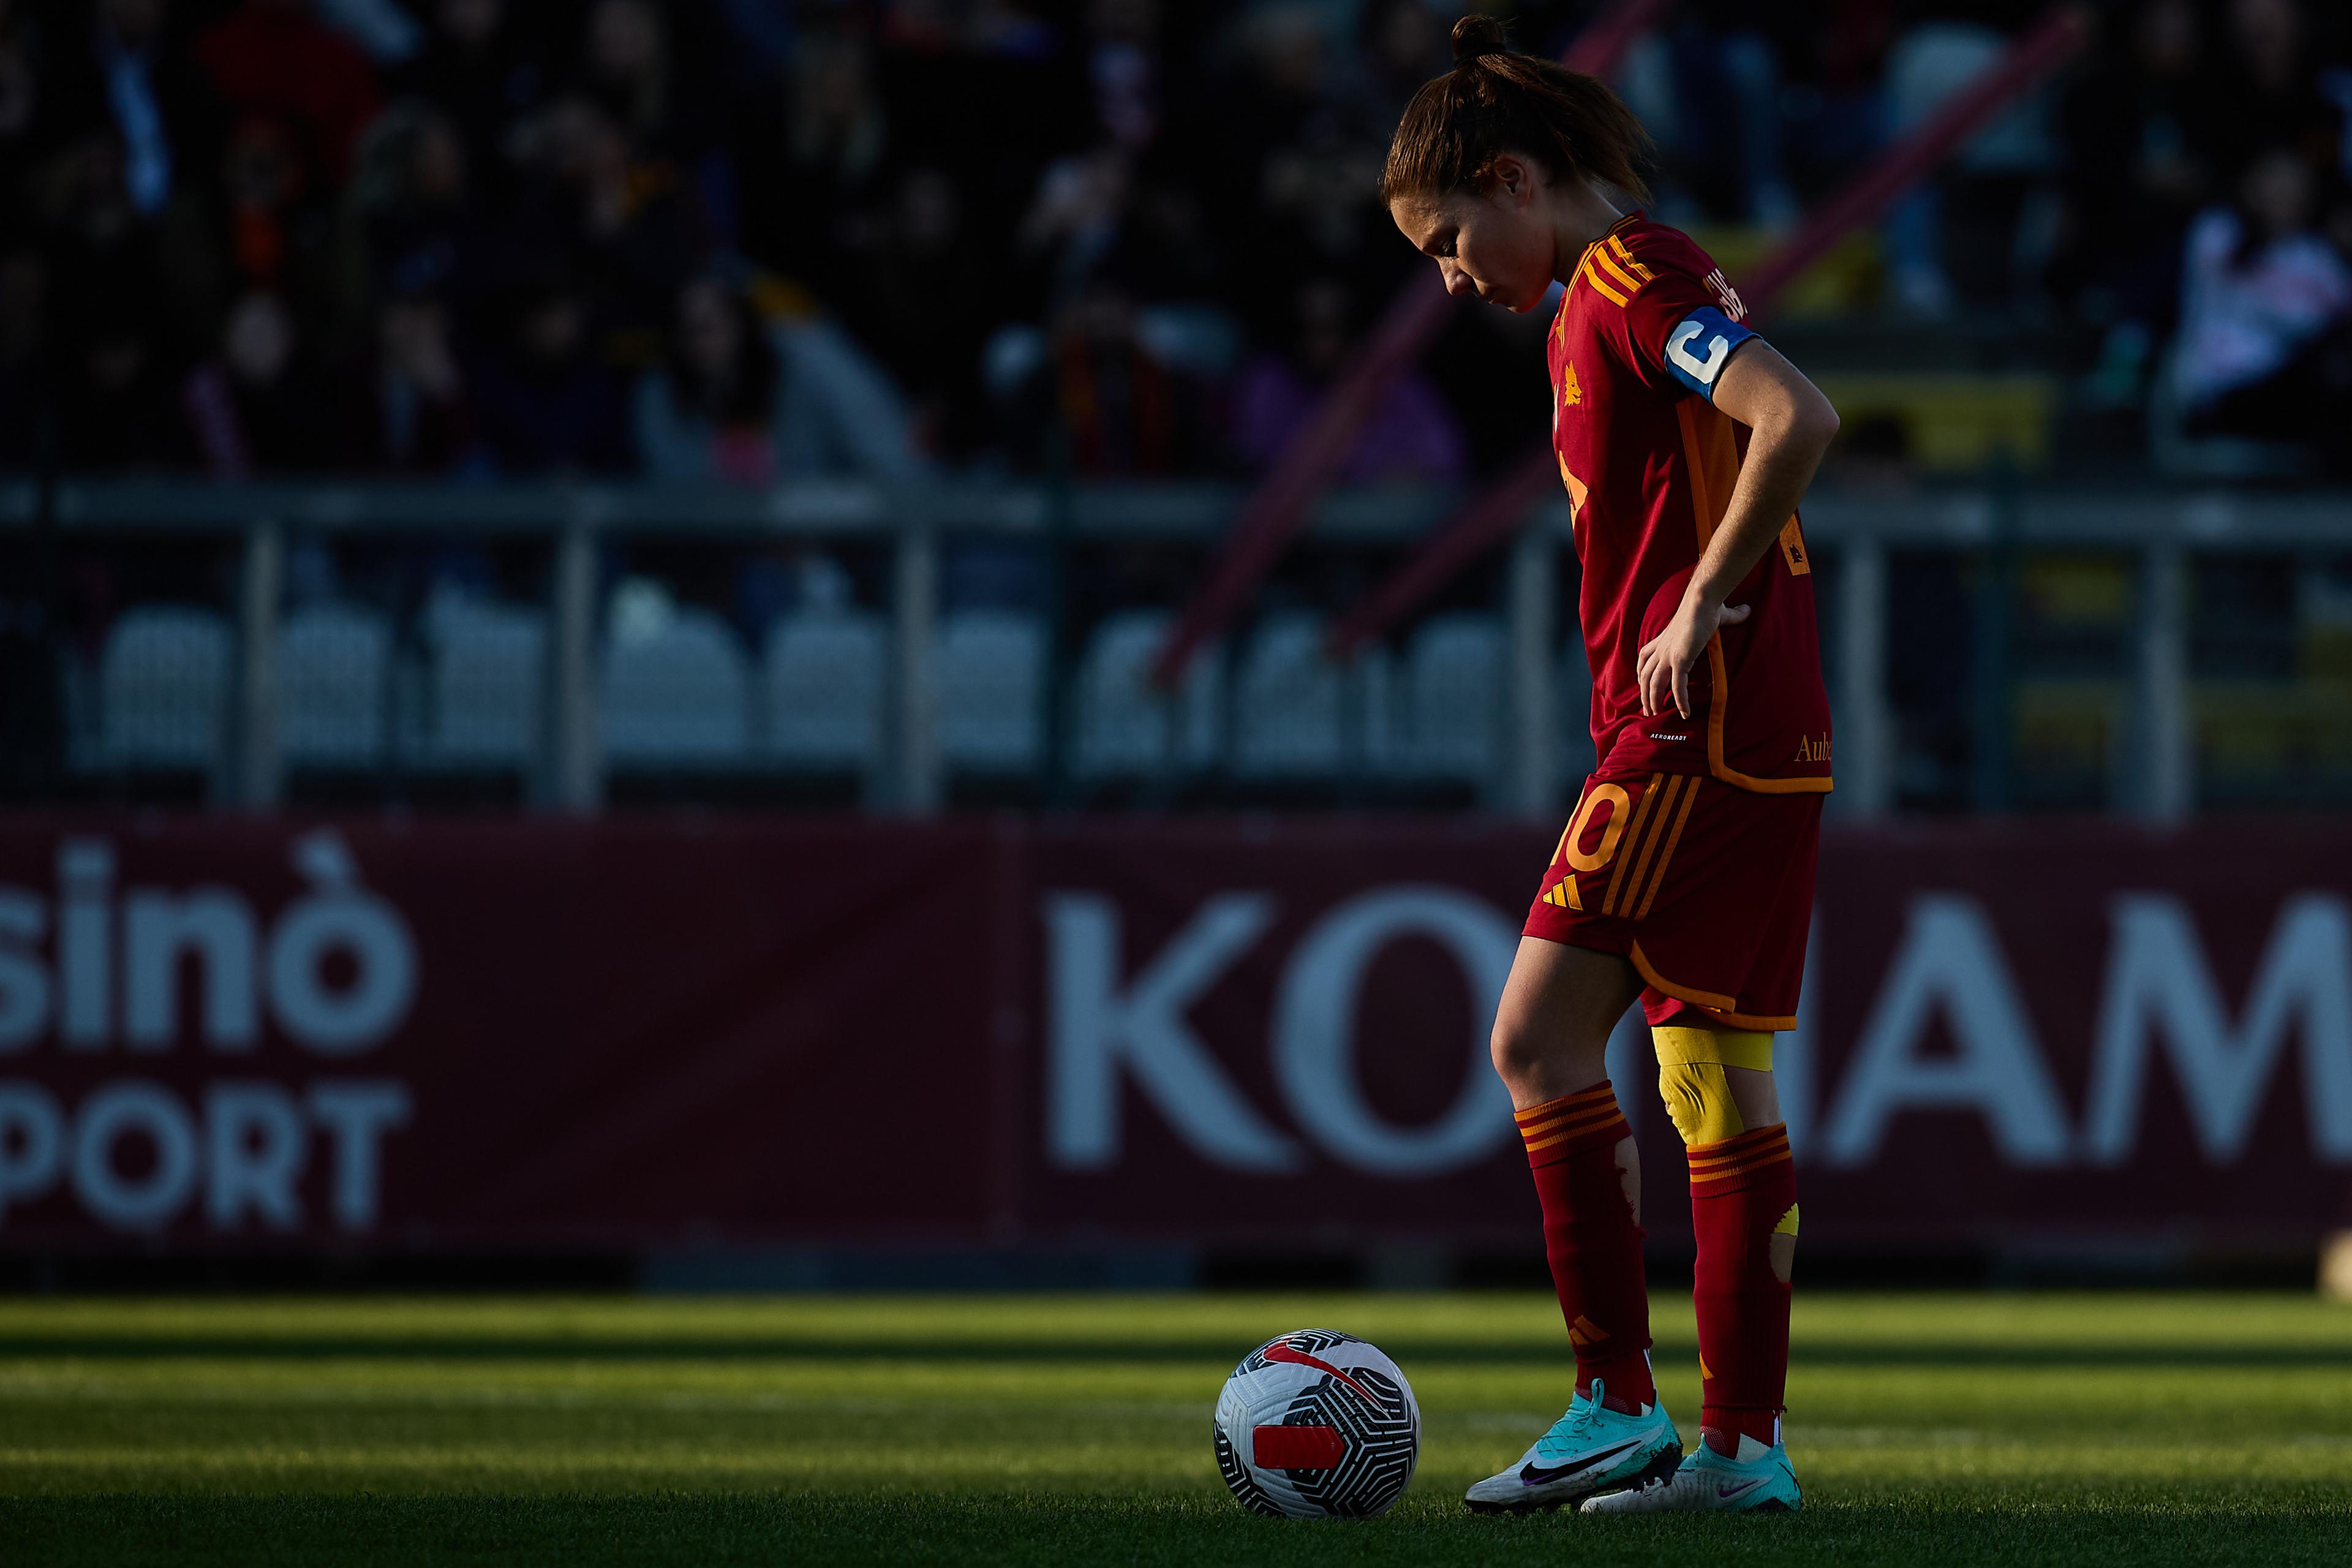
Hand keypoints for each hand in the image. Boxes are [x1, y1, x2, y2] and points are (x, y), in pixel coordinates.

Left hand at [1637, 593, 1750, 719]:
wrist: (1703, 601)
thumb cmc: (1708, 604)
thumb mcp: (1716, 613)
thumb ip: (1731, 615)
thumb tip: (1747, 610)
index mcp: (1664, 638)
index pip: (1644, 657)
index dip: (1641, 672)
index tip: (1642, 684)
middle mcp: (1662, 648)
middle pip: (1645, 675)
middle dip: (1644, 694)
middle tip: (1646, 710)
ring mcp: (1668, 655)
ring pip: (1655, 684)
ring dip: (1654, 701)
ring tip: (1656, 715)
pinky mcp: (1679, 660)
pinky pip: (1677, 687)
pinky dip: (1680, 701)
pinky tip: (1684, 713)